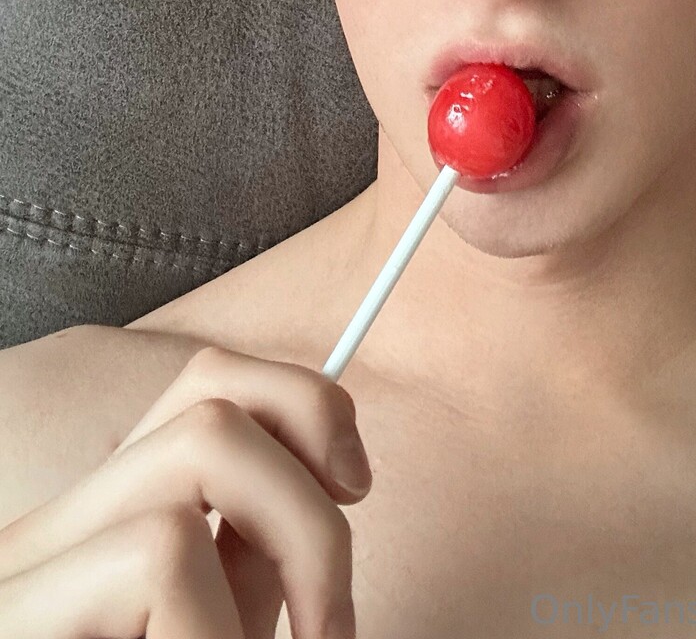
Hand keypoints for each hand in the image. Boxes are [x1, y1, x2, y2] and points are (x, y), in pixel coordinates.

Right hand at [0, 343, 371, 637]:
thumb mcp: (214, 636)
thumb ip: (248, 562)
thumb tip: (331, 476)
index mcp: (93, 529)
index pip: (204, 387)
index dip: (301, 403)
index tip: (356, 485)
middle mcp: (43, 536)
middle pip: (211, 404)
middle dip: (307, 498)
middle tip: (335, 622)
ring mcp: (18, 573)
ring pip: (194, 457)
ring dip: (278, 564)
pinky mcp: (13, 614)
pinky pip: (161, 557)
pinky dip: (217, 633)